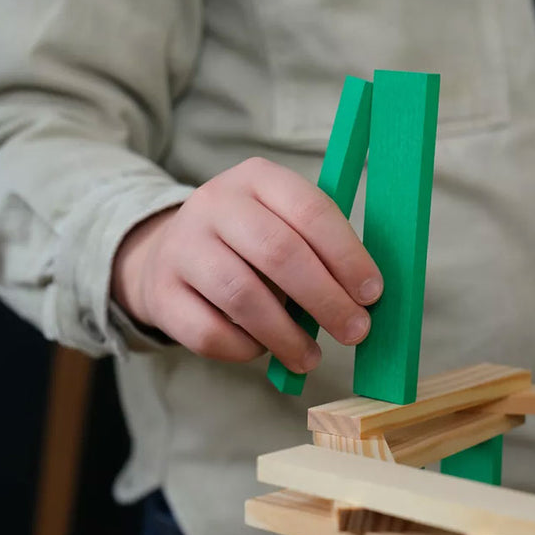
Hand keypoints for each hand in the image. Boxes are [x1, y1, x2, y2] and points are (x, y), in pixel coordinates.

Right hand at [111, 157, 382, 373]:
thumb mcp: (282, 223)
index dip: (347, 256)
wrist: (167, 255)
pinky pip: (211, 333)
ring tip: (312, 357)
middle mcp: (214, 204)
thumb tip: (367, 298)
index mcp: (256, 177)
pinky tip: (263, 351)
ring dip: (288, 335)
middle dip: (326, 299)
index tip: (372, 294)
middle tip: (355, 332)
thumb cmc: (248, 245)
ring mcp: (182, 247)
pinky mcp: (162, 295)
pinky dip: (246, 350)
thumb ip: (321, 249)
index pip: (310, 210)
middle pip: (279, 252)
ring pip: (243, 296)